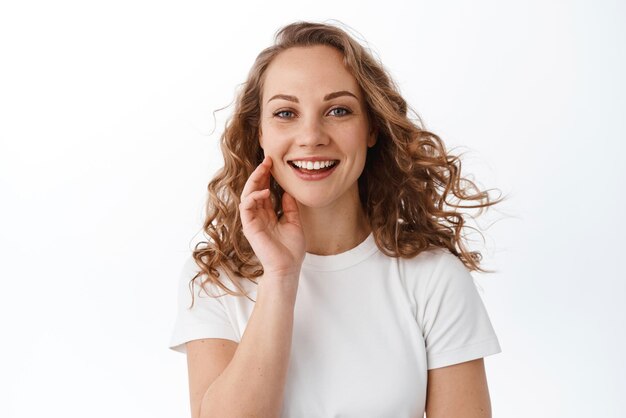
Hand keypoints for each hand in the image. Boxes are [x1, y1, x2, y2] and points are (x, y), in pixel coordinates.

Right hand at [239, 156, 304, 278]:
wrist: (288, 267)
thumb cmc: (291, 249)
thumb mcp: (294, 222)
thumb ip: (290, 207)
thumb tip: (288, 192)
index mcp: (267, 214)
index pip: (263, 190)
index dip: (266, 177)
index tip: (273, 163)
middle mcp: (258, 216)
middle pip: (254, 189)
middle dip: (259, 173)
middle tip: (267, 160)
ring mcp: (252, 221)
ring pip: (247, 194)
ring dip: (255, 180)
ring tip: (264, 168)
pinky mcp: (249, 227)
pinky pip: (246, 207)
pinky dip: (254, 197)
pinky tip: (265, 191)